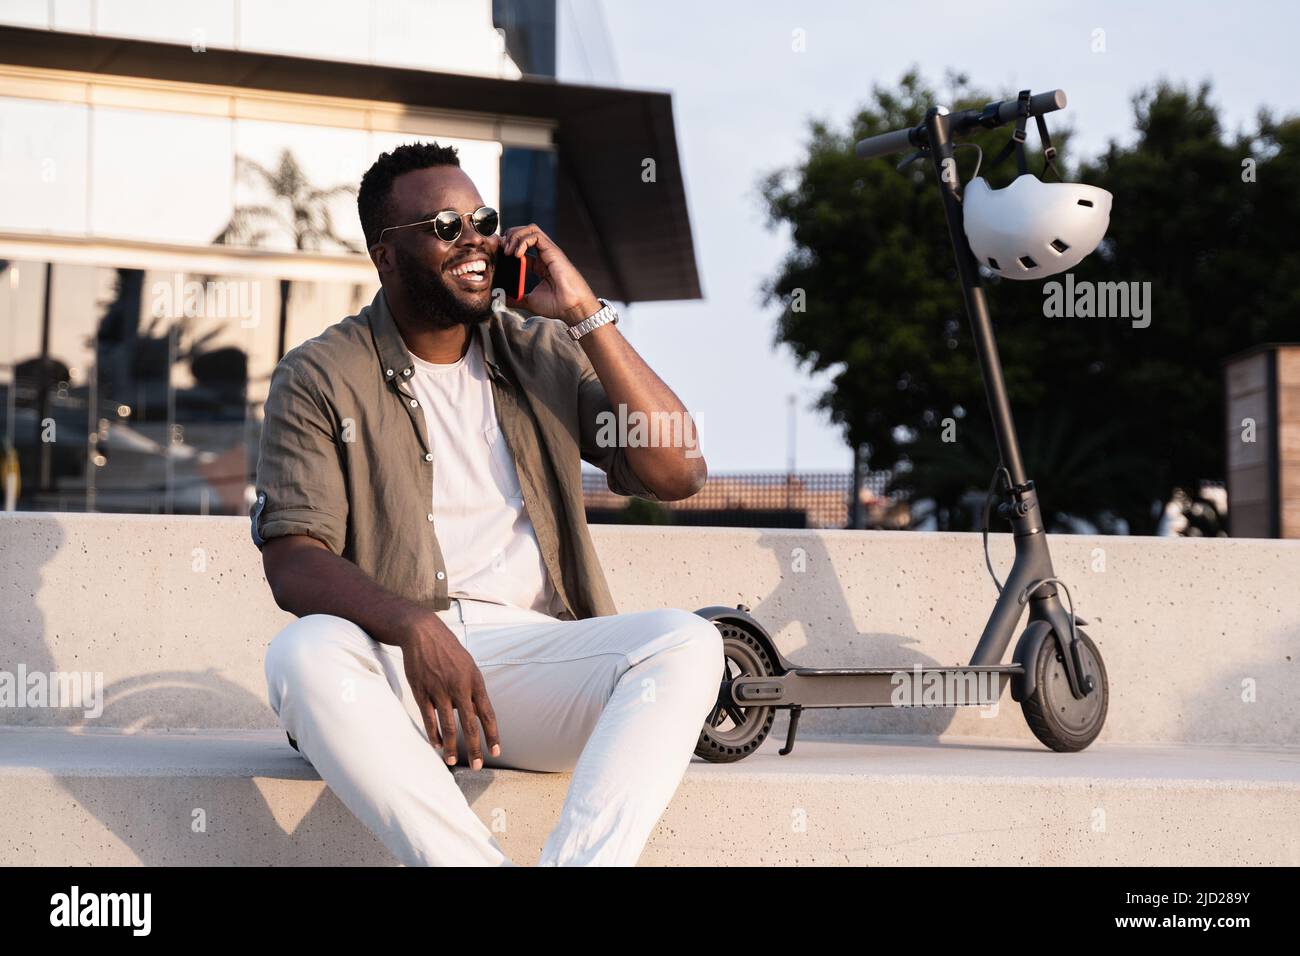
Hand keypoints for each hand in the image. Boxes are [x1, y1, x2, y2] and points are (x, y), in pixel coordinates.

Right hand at [392, 609, 499, 770]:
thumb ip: (474, 690)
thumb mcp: (469, 666)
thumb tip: (477, 713)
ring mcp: (439, 690)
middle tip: (478, 766)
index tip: (496, 752)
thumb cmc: (449, 651)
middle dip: (475, 748)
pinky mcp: (422, 691)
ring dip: (451, 746)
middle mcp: (459, 687)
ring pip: (448, 725)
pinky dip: (433, 733)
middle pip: (469, 724)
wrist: (423, 633)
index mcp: (475, 681)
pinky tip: (437, 745)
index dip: (492, 734)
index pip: (487, 714)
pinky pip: (429, 718)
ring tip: (453, 761)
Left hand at [501, 224, 600, 325]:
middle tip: (502, 250)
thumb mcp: (530, 301)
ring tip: (508, 251)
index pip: (522, 247)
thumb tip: (502, 299)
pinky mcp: (552, 250)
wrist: (571, 307)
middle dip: (510, 237)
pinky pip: (535, 235)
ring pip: (530, 229)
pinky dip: (522, 240)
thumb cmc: (556, 305)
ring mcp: (549, 252)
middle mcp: (545, 256)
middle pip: (525, 233)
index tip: (498, 255)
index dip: (508, 247)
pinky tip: (517, 254)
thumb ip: (516, 298)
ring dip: (515, 236)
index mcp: (540, 266)